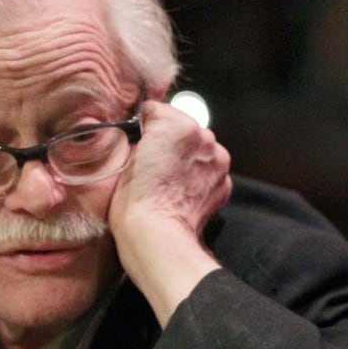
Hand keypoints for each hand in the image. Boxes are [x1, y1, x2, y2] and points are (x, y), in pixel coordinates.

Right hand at [108, 100, 231, 325]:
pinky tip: (180, 192)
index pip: (157, 111)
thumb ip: (142, 131)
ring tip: (165, 182)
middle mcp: (205, 138)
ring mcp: (218, 162)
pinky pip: (209, 172)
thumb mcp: (123, 153)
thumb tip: (148, 127)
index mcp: (178, 125)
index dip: (144, 128)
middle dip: (168, 144)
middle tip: (150, 167)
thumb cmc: (134, 200)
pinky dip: (197, 178)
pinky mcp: (224, 184)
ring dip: (185, 160)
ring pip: (198, 151)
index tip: (137, 144)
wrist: (157, 237)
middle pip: (182, 130)